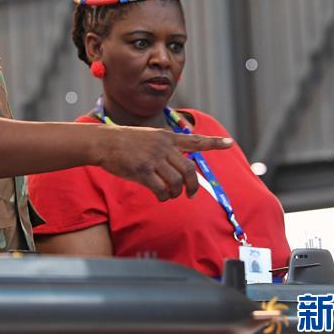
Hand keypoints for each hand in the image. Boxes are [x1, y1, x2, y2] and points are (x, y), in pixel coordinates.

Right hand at [97, 126, 233, 200]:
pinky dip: (163, 196)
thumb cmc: (124, 142)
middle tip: (190, 194)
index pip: (195, 140)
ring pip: (176, 181)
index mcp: (166, 137)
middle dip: (192, 186)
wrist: (103, 142)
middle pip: (189, 169)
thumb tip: (177, 167)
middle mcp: (163, 146)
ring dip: (175, 193)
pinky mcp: (142, 170)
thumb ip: (165, 148)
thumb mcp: (149, 137)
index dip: (214, 143)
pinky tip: (160, 197)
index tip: (230, 143)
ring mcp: (153, 158)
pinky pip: (160, 189)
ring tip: (169, 195)